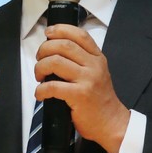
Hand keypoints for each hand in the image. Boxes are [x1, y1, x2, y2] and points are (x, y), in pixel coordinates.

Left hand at [35, 23, 129, 152]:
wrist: (112, 123)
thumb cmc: (99, 99)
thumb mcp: (96, 73)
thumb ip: (82, 60)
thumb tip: (54, 49)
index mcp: (97, 58)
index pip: (80, 35)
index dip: (61, 29)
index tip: (48, 33)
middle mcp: (94, 66)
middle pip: (63, 45)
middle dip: (44, 49)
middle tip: (39, 59)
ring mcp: (88, 80)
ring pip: (56, 62)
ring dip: (40, 67)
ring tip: (39, 76)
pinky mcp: (80, 95)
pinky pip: (53, 86)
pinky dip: (41, 90)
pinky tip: (41, 94)